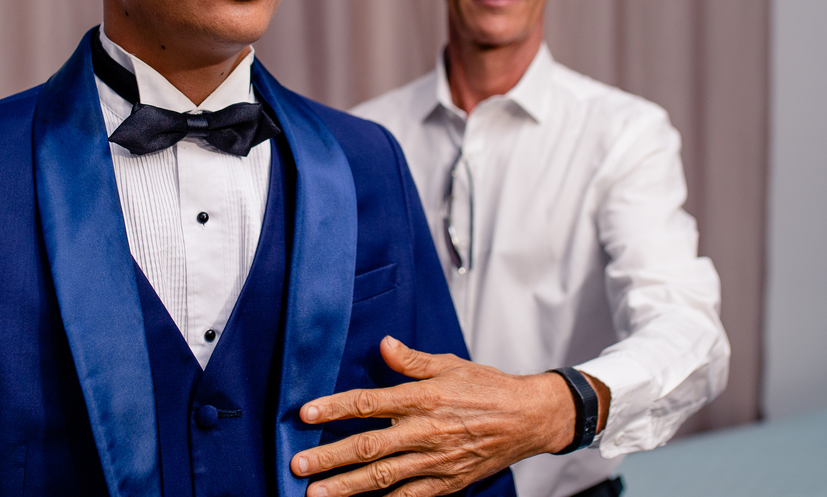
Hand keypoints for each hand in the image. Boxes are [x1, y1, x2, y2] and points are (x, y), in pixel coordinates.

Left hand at [292, 336, 592, 496]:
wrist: (528, 418)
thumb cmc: (488, 388)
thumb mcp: (450, 364)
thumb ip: (412, 360)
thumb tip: (383, 344)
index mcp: (423, 398)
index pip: (369, 402)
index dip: (334, 407)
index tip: (306, 413)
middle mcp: (425, 431)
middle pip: (368, 447)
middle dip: (329, 457)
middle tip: (298, 464)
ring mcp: (435, 461)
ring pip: (382, 477)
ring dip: (346, 487)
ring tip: (316, 494)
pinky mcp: (447, 482)